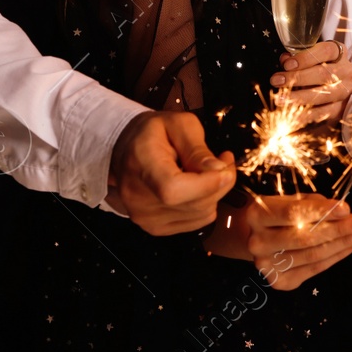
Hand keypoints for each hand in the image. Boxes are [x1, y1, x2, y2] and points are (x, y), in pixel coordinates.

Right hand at [107, 110, 234, 235]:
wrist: (126, 149)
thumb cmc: (151, 133)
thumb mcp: (178, 124)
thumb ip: (198, 148)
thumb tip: (218, 170)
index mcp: (141, 165)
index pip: (173, 189)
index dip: (206, 184)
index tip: (224, 169)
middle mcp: (138, 197)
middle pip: (193, 204)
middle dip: (220, 183)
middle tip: (224, 162)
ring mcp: (145, 216)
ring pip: (201, 214)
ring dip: (214, 193)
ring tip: (208, 172)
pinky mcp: (155, 227)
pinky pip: (197, 222)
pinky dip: (205, 205)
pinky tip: (198, 187)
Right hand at [206, 194, 351, 290]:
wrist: (260, 238)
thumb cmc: (281, 214)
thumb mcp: (293, 200)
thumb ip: (316, 204)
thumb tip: (344, 212)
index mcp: (258, 214)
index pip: (293, 213)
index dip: (321, 211)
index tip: (347, 208)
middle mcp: (258, 242)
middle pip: (305, 237)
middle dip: (340, 229)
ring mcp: (267, 265)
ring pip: (313, 255)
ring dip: (344, 243)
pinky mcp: (279, 281)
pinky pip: (315, 268)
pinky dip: (337, 256)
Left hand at [270, 40, 351, 125]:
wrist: (336, 85)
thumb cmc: (318, 66)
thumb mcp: (309, 57)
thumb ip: (297, 57)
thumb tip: (285, 60)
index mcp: (339, 52)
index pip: (326, 51)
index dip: (306, 58)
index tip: (287, 65)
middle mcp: (346, 70)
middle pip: (323, 73)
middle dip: (297, 78)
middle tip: (276, 81)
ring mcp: (346, 90)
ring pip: (323, 94)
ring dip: (298, 97)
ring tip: (280, 99)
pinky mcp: (342, 107)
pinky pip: (324, 112)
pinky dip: (306, 114)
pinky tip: (291, 114)